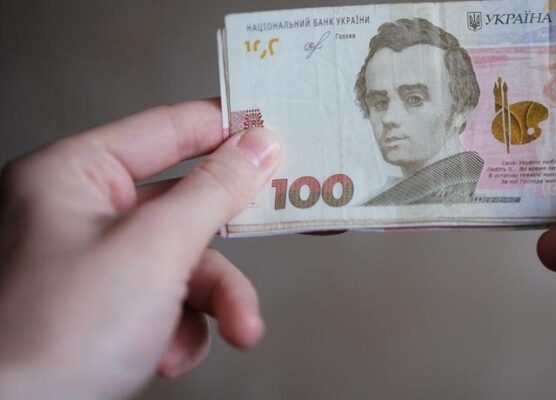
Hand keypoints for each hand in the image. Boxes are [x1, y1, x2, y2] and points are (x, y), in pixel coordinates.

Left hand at [0, 100, 281, 398]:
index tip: (281, 134)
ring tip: (237, 330)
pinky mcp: (101, 312)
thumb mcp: (154, 249)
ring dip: (214, 302)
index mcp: (72, 175)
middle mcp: (78, 214)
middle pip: (185, 206)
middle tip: (282, 227)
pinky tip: (169, 356)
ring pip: (183, 264)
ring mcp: (89, 266)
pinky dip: (181, 331)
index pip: (168, 129)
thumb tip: (258, 146)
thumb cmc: (50, 338)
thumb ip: (215, 190)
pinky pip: (166, 303)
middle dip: (229, 247)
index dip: (228, 130)